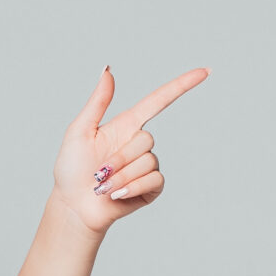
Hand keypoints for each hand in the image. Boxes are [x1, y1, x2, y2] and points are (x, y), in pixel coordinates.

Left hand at [51, 65, 207, 234]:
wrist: (74, 206)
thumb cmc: (71, 169)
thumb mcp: (79, 131)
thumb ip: (97, 102)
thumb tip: (107, 70)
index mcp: (126, 125)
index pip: (159, 101)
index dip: (182, 85)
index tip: (205, 71)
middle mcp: (139, 143)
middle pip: (146, 140)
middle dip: (120, 159)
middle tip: (99, 172)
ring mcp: (147, 165)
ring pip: (148, 162)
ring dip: (121, 177)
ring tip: (103, 187)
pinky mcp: (151, 187)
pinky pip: (153, 180)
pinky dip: (132, 188)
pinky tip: (116, 195)